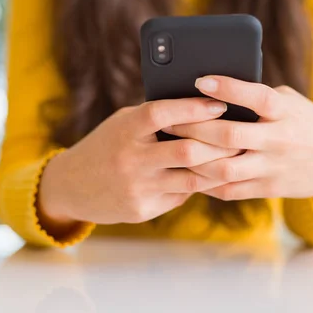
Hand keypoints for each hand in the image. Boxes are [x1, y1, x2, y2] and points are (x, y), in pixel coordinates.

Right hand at [38, 98, 238, 228]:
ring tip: (235, 157)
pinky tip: (209, 176)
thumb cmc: (106, 145)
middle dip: (219, 144)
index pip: (162, 114)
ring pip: (192, 178)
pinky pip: (181, 195)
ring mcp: (137, 187)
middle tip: (241, 136)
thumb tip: (199, 106)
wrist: (71, 186)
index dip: (193, 108)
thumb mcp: (122, 123)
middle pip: (186, 151)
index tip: (220, 104)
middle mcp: (130, 159)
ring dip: (217, 168)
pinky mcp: (142, 209)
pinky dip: (197, 184)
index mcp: (125, 130)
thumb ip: (153, 118)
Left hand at [164, 76, 312, 201]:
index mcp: (286, 113)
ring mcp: (272, 168)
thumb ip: (259, 98)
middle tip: (167, 119)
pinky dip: (205, 181)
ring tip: (172, 146)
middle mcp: (279, 140)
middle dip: (194, 128)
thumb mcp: (291, 102)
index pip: (257, 98)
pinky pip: (229, 189)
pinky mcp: (267, 189)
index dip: (228, 89)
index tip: (200, 80)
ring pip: (225, 168)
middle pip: (230, 136)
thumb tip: (215, 91)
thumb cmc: (308, 123)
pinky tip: (188, 169)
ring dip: (194, 158)